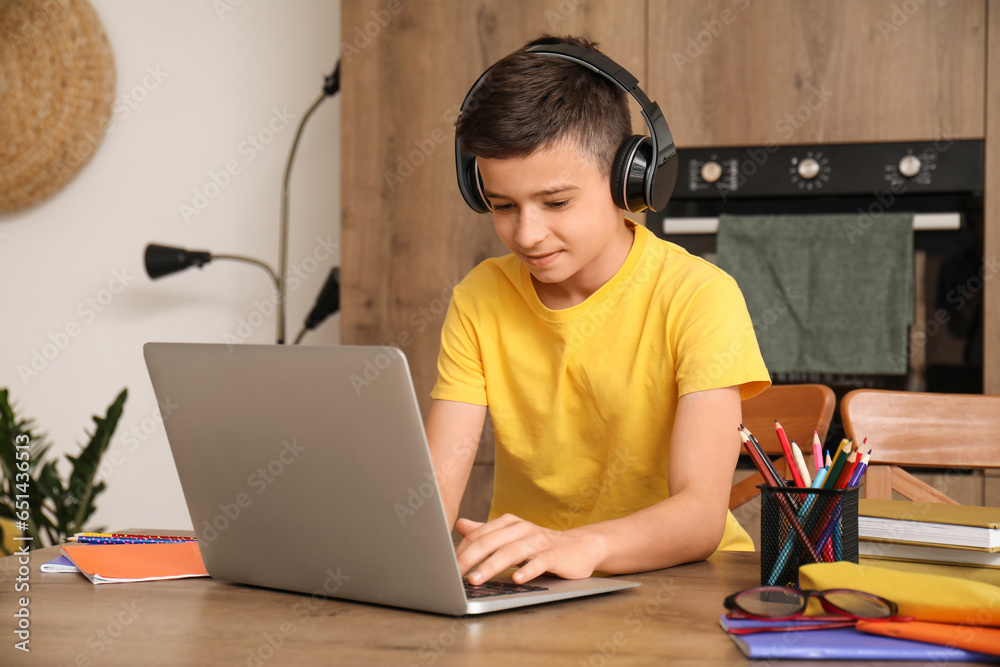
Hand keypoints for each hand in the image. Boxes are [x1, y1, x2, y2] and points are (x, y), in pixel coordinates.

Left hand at [454, 514, 605, 584]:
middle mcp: (522, 528)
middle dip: (470, 558)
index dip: (462, 550)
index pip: (480, 535)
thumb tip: (460, 525)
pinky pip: (540, 562)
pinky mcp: (555, 555)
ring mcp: (540, 541)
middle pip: (491, 541)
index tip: (447, 567)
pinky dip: (528, 569)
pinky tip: (517, 579)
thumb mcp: (511, 536)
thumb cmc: (541, 544)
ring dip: (492, 565)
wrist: (580, 546)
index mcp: (509, 523)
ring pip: (512, 551)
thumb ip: (486, 532)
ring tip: (476, 579)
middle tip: (455, 574)